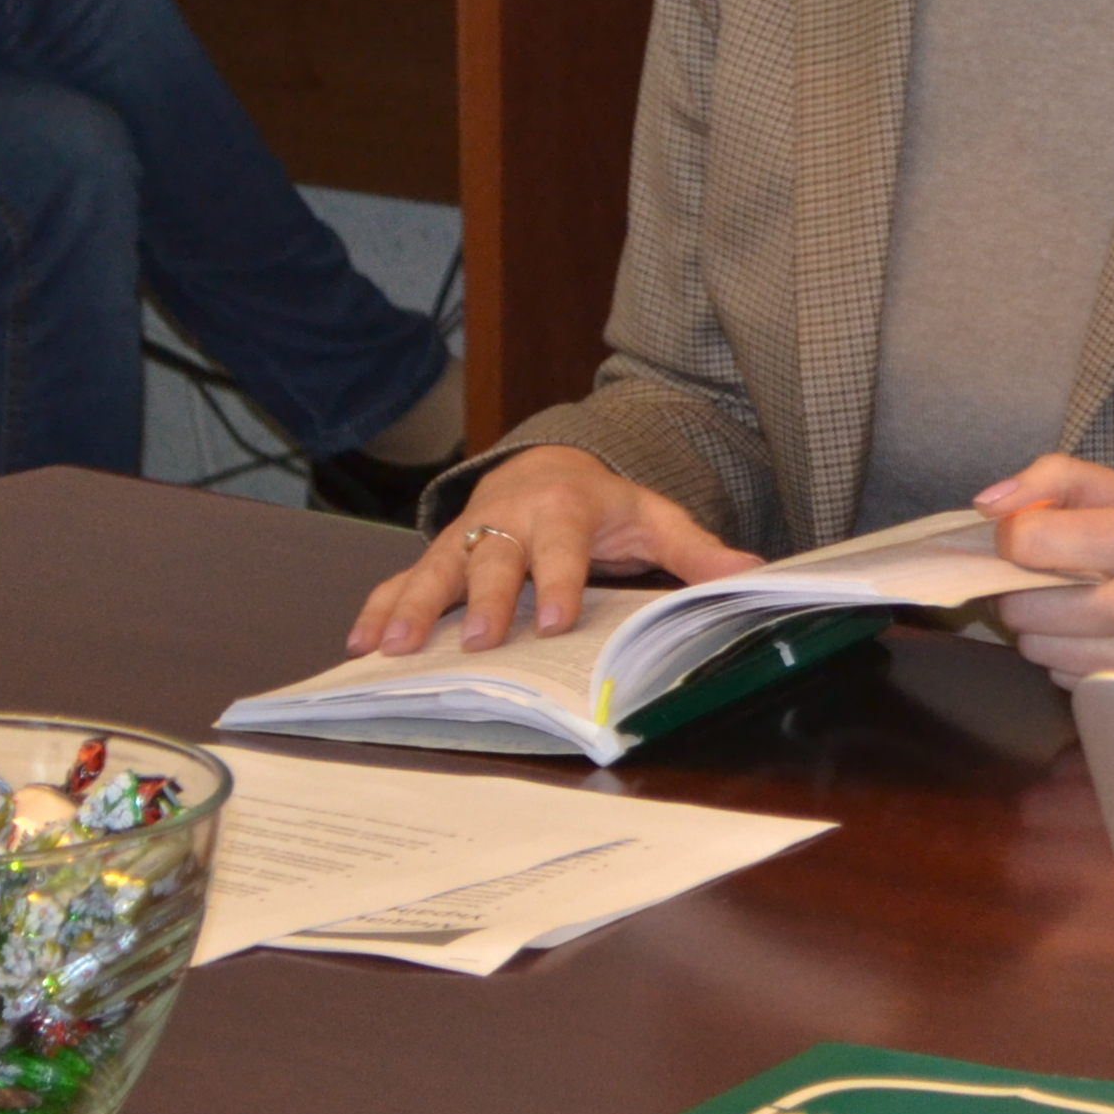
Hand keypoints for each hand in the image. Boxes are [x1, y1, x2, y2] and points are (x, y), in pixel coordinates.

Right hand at [345, 446, 756, 654]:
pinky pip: (402, 578)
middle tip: (475, 643)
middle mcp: (509, 522)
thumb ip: (698, 549)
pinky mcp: (438, 552)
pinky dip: (379, 607)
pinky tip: (359, 643)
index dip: (559, 583)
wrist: (546, 466)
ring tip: (393, 647)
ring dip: (414, 607)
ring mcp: (467, 537)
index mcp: (565, 511)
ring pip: (437, 570)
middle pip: (494, 562)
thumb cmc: (604, 504)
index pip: (563, 549)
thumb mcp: (655, 517)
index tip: (552, 621)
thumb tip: (753, 573)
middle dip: (485, 601)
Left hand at [974, 455, 1113, 689]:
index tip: (1028, 535)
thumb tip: (989, 503)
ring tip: (1090, 607)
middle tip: (1055, 575)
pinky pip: (1073, 684)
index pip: (1031, 541)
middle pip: (1024, 605)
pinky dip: (1076, 662)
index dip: (1012, 537)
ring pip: (1042, 651)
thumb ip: (1068, 481)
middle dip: (1024, 588)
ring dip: (1049, 628)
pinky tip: (1113, 641)